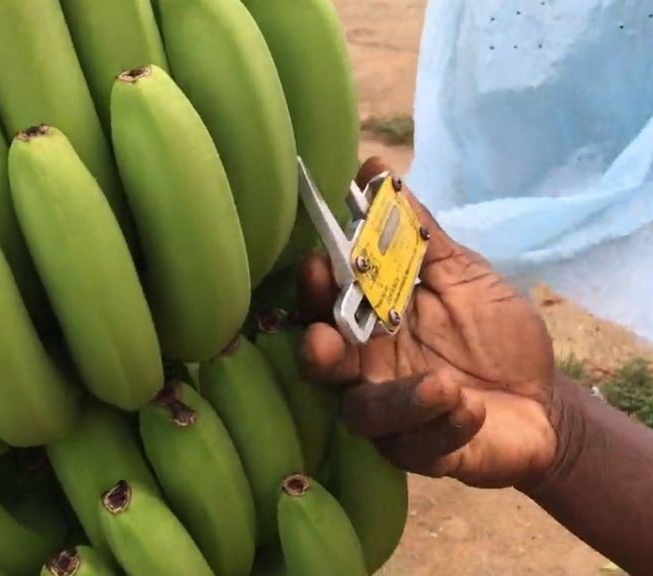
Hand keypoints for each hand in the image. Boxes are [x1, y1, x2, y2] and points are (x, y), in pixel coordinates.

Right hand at [298, 157, 559, 488]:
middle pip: (321, 364)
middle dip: (318, 351)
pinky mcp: (422, 453)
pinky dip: (444, 425)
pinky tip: (473, 408)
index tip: (317, 262)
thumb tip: (374, 168)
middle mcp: (365, 368)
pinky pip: (418, 446)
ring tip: (442, 383)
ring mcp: (391, 415)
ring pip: (363, 413)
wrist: (544, 401)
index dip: (313, 287)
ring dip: (396, 400)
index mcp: (368, 321)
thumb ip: (419, 232)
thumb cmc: (493, 333)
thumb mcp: (463, 274)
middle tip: (325, 339)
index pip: (324, 303)